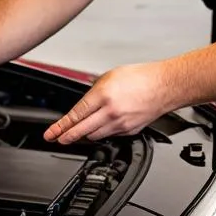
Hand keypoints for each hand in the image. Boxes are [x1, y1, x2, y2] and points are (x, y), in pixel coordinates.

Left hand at [43, 62, 171, 144]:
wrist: (165, 86)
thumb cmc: (141, 77)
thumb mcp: (110, 76)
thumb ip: (95, 90)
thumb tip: (85, 102)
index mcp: (103, 95)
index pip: (76, 115)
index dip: (60, 126)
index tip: (51, 133)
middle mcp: (110, 112)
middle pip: (82, 130)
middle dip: (66, 137)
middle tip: (56, 140)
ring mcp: (120, 124)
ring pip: (95, 136)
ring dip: (84, 134)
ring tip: (75, 133)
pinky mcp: (129, 131)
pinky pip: (110, 135)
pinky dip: (102, 132)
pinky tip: (99, 128)